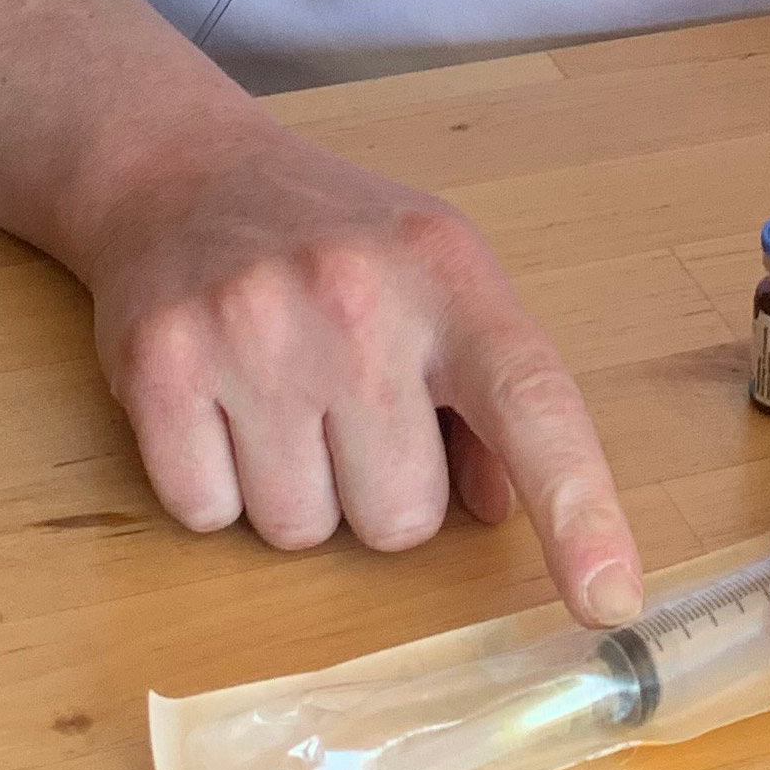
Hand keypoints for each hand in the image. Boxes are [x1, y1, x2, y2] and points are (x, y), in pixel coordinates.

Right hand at [71, 109, 644, 624]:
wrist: (181, 169)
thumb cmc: (335, 239)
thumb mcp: (440, 278)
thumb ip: (490, 391)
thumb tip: (505, 505)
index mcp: (448, 275)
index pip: (531, 401)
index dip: (578, 507)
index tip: (610, 599)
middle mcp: (357, 297)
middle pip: (401, 518)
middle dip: (377, 487)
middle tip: (342, 401)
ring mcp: (253, 328)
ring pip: (302, 531)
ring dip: (294, 489)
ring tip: (276, 394)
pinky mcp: (160, 363)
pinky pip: (207, 513)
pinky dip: (211, 482)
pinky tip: (214, 401)